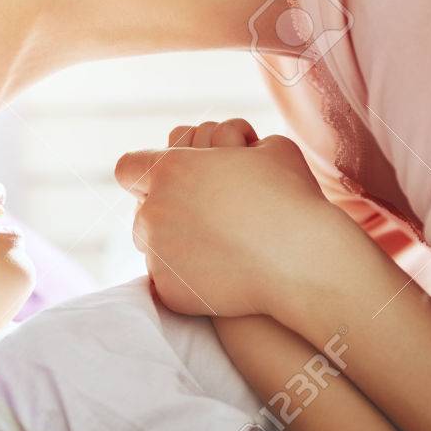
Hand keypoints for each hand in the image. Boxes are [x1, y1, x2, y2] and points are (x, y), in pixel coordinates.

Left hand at [116, 118, 350, 317]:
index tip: (164, 183)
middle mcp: (154, 209)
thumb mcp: (269, 149)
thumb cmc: (290, 198)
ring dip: (173, 243)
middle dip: (163, 212)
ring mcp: (157, 252)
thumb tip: (229, 147)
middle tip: (200, 218)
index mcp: (170, 169)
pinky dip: (187, 277)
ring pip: (151, 245)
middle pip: (141, 210)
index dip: (144, 173)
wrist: (301, 262)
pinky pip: (167, 279)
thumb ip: (233, 142)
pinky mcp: (168, 288)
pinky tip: (218, 274)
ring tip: (212, 246)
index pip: (129, 167)